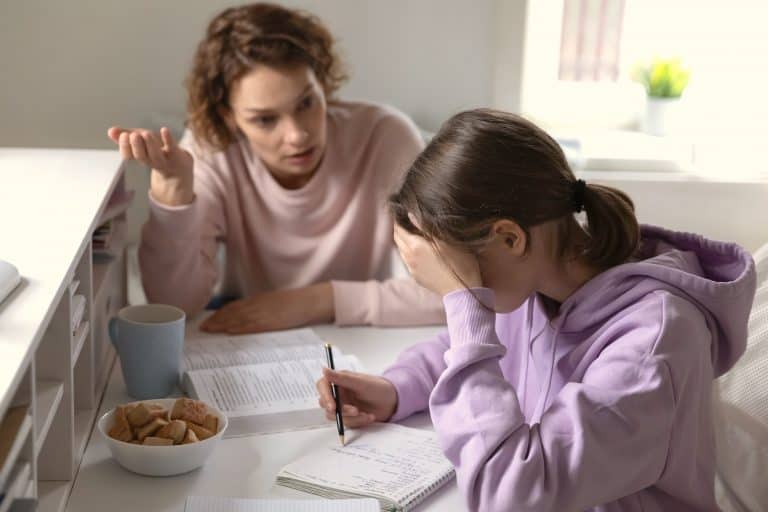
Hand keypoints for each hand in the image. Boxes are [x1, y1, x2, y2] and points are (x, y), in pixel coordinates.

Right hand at [107, 126, 193, 205]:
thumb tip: (110, 131)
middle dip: (136, 146)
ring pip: (156, 155)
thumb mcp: (142, 143)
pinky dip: (168, 140)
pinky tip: (164, 130)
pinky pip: (173, 149)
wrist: (181, 169)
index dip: (125, 147)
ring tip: (145, 133)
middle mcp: (152, 161)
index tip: (123, 136)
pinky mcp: (179, 155)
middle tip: (133, 136)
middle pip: (142, 157)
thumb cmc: (158, 152)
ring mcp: (166, 159)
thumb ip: (126, 137)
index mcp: (142, 158)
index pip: (129, 156)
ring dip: (149, 144)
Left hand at [200, 283, 333, 333]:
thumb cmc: (294, 303)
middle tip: (203, 328)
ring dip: (223, 325)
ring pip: (238, 319)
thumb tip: (245, 317)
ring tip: (210, 331)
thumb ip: (259, 308)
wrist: (309, 301)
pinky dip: (240, 328)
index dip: (219, 314)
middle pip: (232, 313)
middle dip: (216, 320)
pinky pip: (252, 325)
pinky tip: (230, 331)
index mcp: (258, 300)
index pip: (233, 307)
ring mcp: (263, 313)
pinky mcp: (271, 322)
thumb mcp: (273, 302)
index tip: (208, 320)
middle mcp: (257, 305)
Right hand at [316, 368, 397, 426]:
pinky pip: (346, 423)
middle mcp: (338, 393)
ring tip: (366, 414)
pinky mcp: (348, 417)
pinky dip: (358, 421)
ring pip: (336, 416)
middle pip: (326, 404)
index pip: (323, 386)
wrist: (392, 402)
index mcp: (339, 381)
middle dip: (341, 410)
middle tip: (355, 411)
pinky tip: (369, 417)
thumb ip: (341, 378)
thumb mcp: (360, 382)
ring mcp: (342, 406)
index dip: (325, 396)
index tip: (332, 405)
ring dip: (351, 417)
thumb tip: (324, 369)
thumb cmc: (378, 387)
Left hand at [393, 217, 481, 295]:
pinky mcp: (417, 277)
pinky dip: (409, 251)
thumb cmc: (459, 264)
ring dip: (404, 240)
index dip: (399, 219)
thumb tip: (410, 214)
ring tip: (414, 233)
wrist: (461, 292)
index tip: (403, 212)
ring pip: (401, 250)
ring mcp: (411, 269)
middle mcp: (409, 258)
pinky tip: (420, 250)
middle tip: (407, 220)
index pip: (398, 229)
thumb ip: (426, 227)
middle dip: (400, 228)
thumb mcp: (446, 241)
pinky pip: (407, 260)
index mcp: (415, 246)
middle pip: (397, 239)